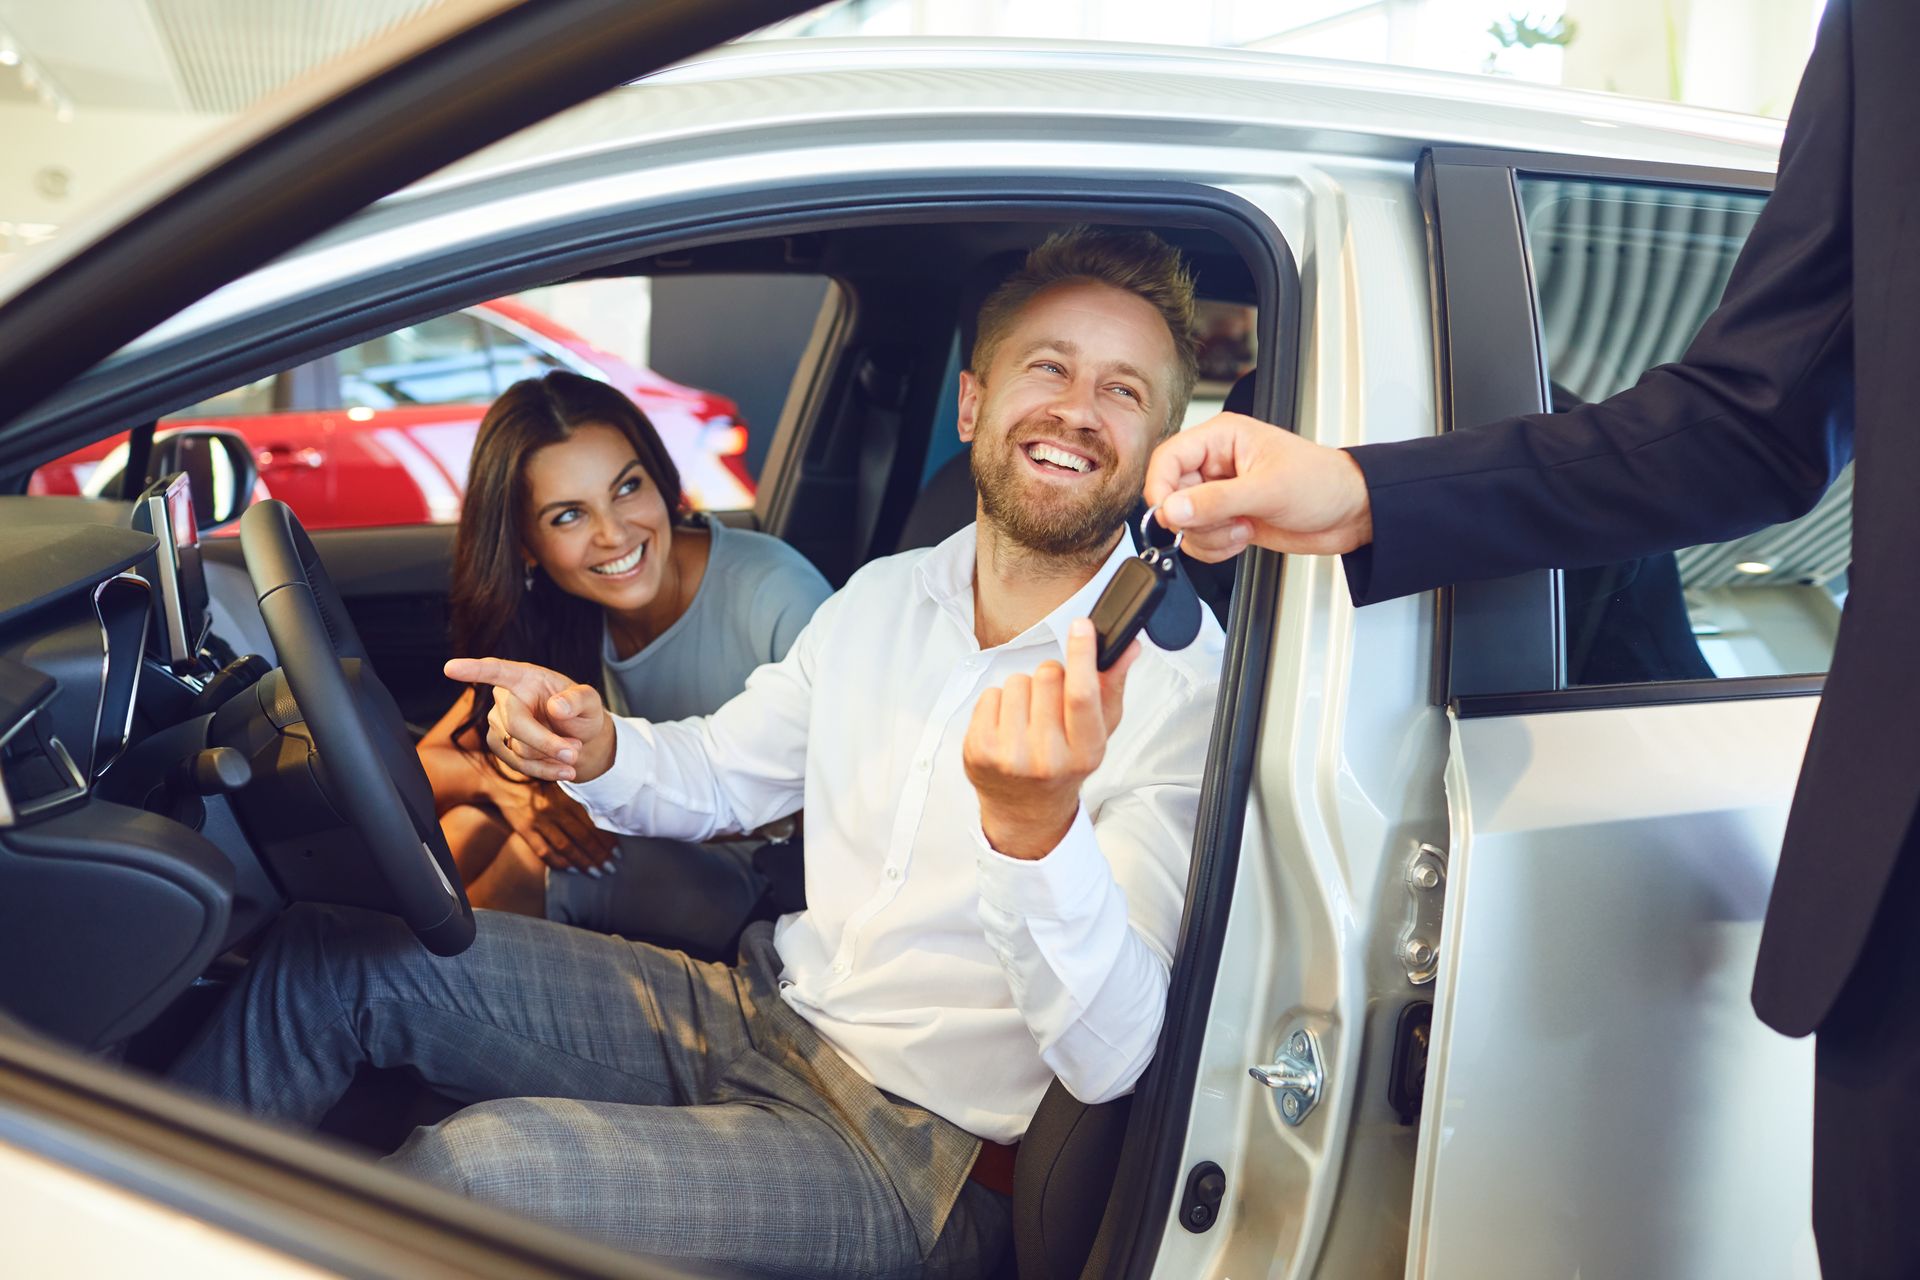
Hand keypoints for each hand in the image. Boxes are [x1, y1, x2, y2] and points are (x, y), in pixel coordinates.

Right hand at [442, 656, 613, 782]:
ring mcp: (497, 722)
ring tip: (573, 755)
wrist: (577, 736)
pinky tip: (562, 769)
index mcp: (525, 677)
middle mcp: (505, 698)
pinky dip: (544, 770)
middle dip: (547, 744)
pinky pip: (518, 764)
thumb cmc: (580, 711)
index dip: (474, 670)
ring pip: (519, 749)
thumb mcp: (590, 701)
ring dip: (550, 758)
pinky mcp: (497, 744)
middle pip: (516, 725)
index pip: (497, 671)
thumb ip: (578, 700)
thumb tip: (556, 707)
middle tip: (574, 752)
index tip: (450, 668)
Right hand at [494, 781, 619, 874]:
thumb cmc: (539, 780)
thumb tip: (605, 814)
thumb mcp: (561, 782)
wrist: (503, 779)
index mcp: (567, 797)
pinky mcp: (524, 829)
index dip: (606, 839)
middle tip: (611, 867)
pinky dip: (558, 862)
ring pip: (565, 847)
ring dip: (583, 862)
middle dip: (599, 855)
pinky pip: (543, 851)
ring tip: (597, 872)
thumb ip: (578, 797)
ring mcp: (538, 821)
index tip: (617, 851)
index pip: (592, 823)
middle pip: (582, 837)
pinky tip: (571, 869)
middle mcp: (554, 810)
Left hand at [962, 619, 1139, 859]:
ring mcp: (1009, 756)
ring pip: (1017, 681)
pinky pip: (990, 694)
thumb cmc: (1066, 764)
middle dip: (1051, 677)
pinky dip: (999, 703)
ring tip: (1029, 718)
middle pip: (1047, 677)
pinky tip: (1008, 726)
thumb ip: (1113, 686)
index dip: (1082, 655)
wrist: (1027, 809)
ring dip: (1024, 691)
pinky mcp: (979, 751)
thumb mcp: (1098, 732)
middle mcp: (1047, 758)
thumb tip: (1127, 647)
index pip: (1082, 695)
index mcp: (1085, 751)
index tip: (1082, 627)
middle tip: (1052, 704)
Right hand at [1142, 412, 1373, 561]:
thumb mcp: (1268, 489)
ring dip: (1208, 535)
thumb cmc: (1322, 483)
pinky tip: (1243, 537)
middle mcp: (1216, 464)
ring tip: (1242, 527)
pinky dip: (1215, 548)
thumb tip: (1173, 509)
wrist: (1351, 514)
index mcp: (1222, 438)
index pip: (1169, 457)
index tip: (1168, 514)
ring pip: (1184, 522)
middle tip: (1222, 522)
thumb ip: (1216, 501)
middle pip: (1172, 494)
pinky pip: (1200, 539)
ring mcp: (1221, 494)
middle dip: (1194, 518)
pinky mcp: (1228, 519)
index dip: (1161, 487)